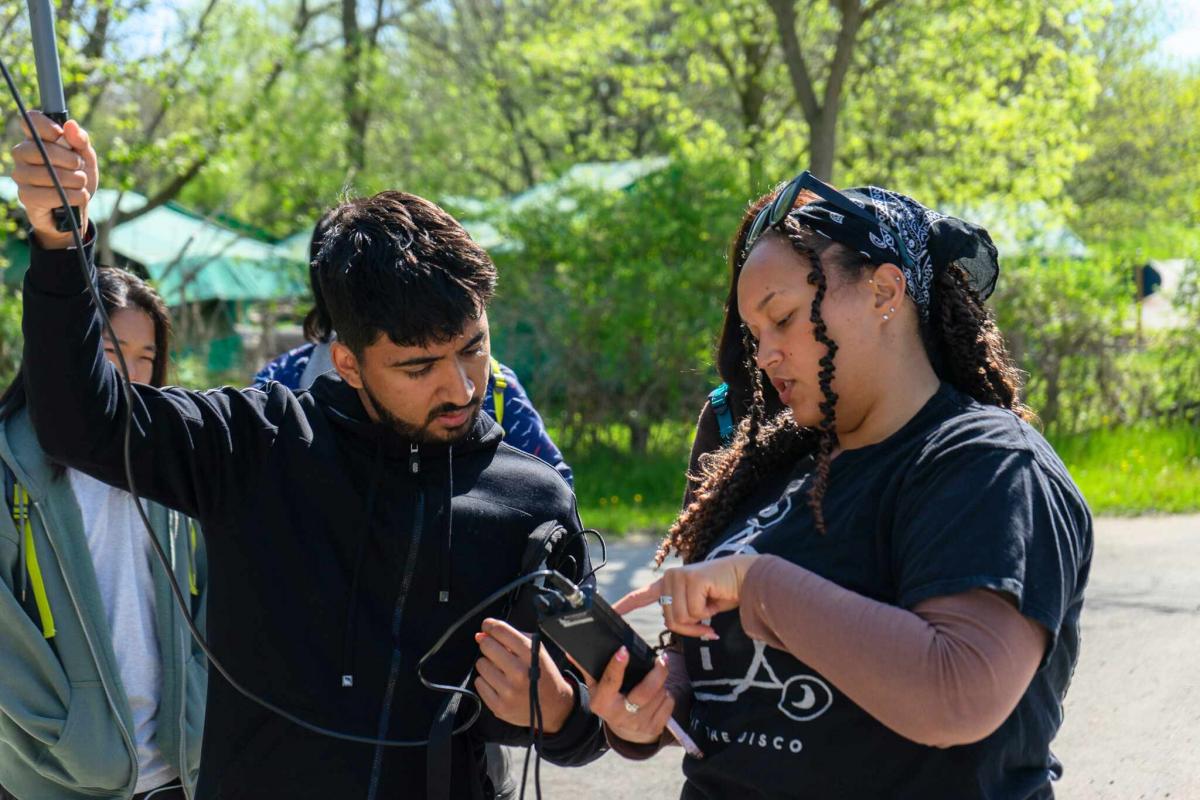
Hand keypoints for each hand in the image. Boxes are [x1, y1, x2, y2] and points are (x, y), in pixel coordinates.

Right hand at [11, 111, 97, 248]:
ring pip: (48, 173)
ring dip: (74, 180)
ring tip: (81, 184)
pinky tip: (78, 197)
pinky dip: (72, 196)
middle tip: (79, 166)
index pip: (30, 120)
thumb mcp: (86, 158)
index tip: (61, 136)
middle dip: (69, 159)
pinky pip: (50, 194)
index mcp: (36, 139)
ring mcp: (21, 175)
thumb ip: (81, 141)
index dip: (47, 126)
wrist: (76, 210)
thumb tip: (71, 125)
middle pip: (40, 148)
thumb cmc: (77, 178)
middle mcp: (22, 154)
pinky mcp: (25, 196)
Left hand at [474, 618, 574, 733]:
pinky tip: (499, 683)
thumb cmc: (544, 675)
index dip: (490, 625)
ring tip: (501, 670)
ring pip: (481, 665)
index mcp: (531, 655)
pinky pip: (479, 684)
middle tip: (496, 650)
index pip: (501, 631)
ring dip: (488, 664)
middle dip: (489, 645)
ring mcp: (508, 691)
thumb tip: (483, 632)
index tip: (487, 626)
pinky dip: (486, 681)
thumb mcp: (538, 651)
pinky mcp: (499, 706)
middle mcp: (519, 672)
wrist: (554, 707)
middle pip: (487, 646)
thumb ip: (513, 637)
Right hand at [586, 646, 673, 745]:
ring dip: (662, 683)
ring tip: (657, 678)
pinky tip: (660, 694)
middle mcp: (620, 716)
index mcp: (602, 703)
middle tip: (662, 659)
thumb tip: (572, 652)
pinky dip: (667, 695)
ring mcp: (638, 725)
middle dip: (657, 673)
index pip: (610, 682)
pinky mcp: (654, 728)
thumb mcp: (596, 688)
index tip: (623, 650)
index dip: (617, 665)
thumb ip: (587, 669)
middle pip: (644, 692)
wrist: (623, 732)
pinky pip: (668, 705)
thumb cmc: (609, 701)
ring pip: (660, 696)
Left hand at [614, 554, 758, 638]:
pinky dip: (707, 613)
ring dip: (699, 621)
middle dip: (690, 627)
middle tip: (707, 620)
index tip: (610, 613)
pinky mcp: (689, 579)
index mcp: (667, 584)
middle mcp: (669, 578)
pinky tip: (714, 598)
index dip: (625, 606)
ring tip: (711, 605)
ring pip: (680, 619)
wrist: (746, 578)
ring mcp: (677, 576)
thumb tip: (677, 627)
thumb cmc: (724, 593)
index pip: (641, 596)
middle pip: (669, 620)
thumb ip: (684, 616)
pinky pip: (693, 613)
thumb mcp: (698, 608)